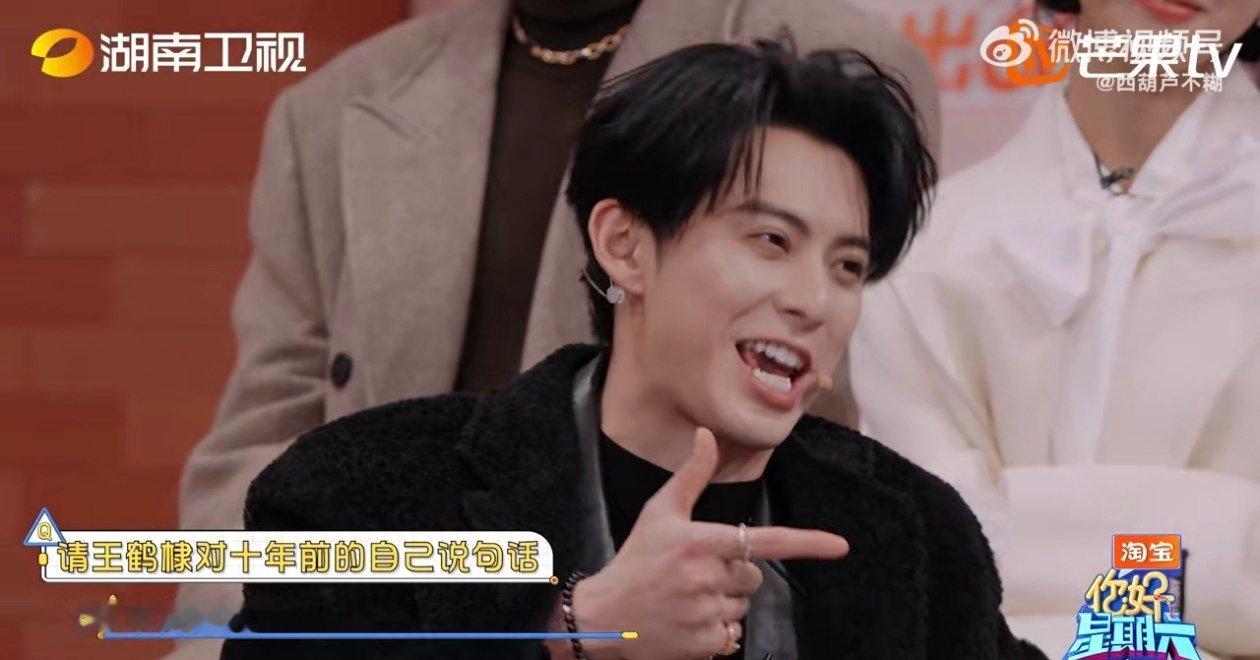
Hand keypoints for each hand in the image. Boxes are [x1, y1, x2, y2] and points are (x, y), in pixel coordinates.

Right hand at [571, 428, 848, 658]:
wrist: (604, 616)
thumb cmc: (636, 559)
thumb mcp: (660, 512)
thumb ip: (692, 474)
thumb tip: (706, 434)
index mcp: (700, 541)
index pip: (765, 541)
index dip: (806, 543)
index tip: (839, 546)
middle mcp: (706, 577)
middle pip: (753, 575)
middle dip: (734, 573)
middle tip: (696, 572)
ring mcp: (705, 613)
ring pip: (743, 606)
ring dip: (724, 602)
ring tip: (687, 597)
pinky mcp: (704, 644)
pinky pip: (734, 635)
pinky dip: (717, 630)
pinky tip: (688, 621)